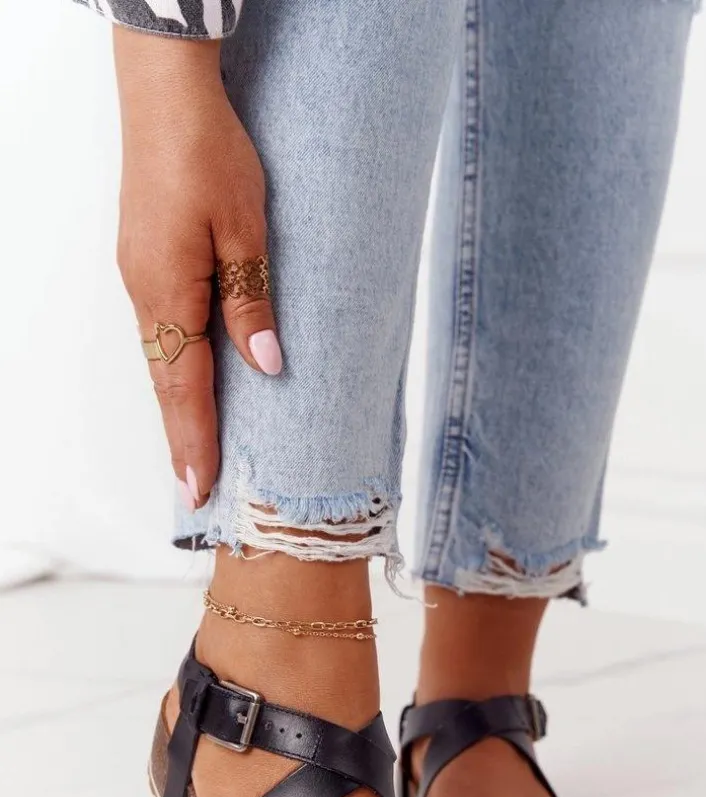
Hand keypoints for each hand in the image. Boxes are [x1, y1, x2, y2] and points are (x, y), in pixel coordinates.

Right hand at [114, 28, 281, 508]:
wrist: (167, 97)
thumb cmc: (208, 154)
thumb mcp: (246, 229)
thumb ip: (251, 301)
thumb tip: (266, 367)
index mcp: (168, 292)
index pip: (184, 386)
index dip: (195, 441)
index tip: (199, 489)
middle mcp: (146, 295)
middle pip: (166, 384)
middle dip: (182, 440)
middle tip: (194, 492)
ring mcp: (141, 280)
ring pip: (161, 363)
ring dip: (178, 411)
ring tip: (197, 454)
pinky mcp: (148, 265)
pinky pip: (161, 336)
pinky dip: (175, 374)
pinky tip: (190, 388)